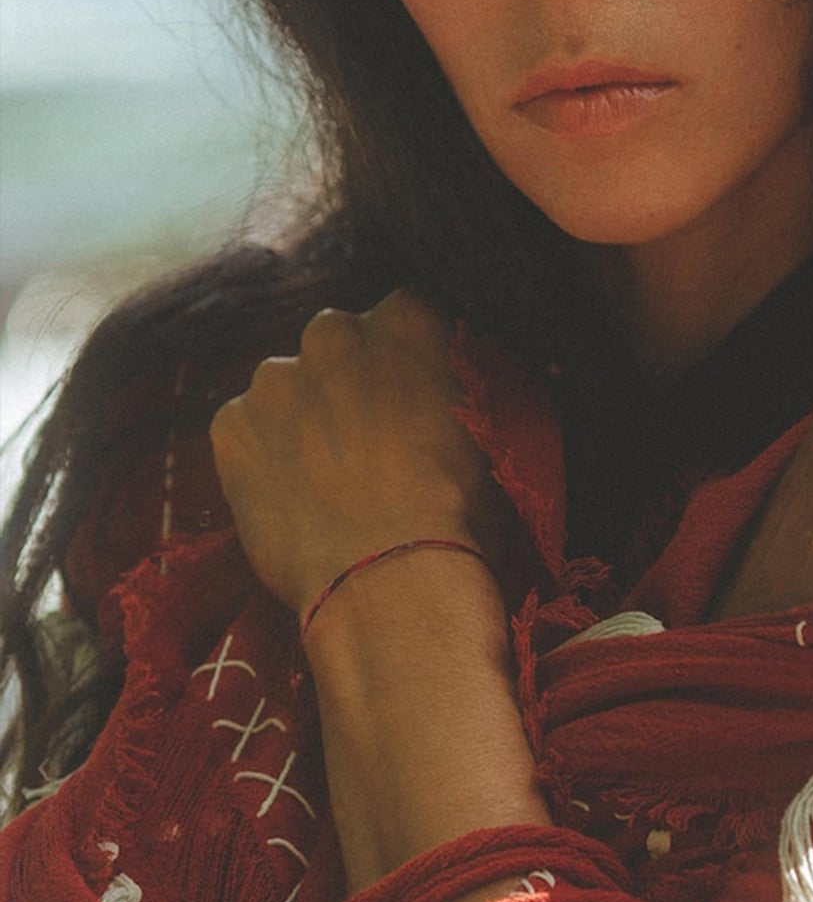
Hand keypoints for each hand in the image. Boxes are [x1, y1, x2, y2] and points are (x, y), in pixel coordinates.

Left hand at [210, 291, 500, 615]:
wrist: (394, 584)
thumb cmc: (461, 517)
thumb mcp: (493, 435)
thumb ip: (461, 388)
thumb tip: (451, 387)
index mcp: (409, 319)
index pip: (406, 317)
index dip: (408, 364)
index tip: (414, 402)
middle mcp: (336, 331)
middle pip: (338, 345)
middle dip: (349, 384)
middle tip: (371, 448)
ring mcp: (275, 377)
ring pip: (288, 389)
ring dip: (303, 421)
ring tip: (331, 484)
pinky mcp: (231, 426)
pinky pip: (246, 431)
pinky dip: (263, 459)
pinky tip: (295, 502)